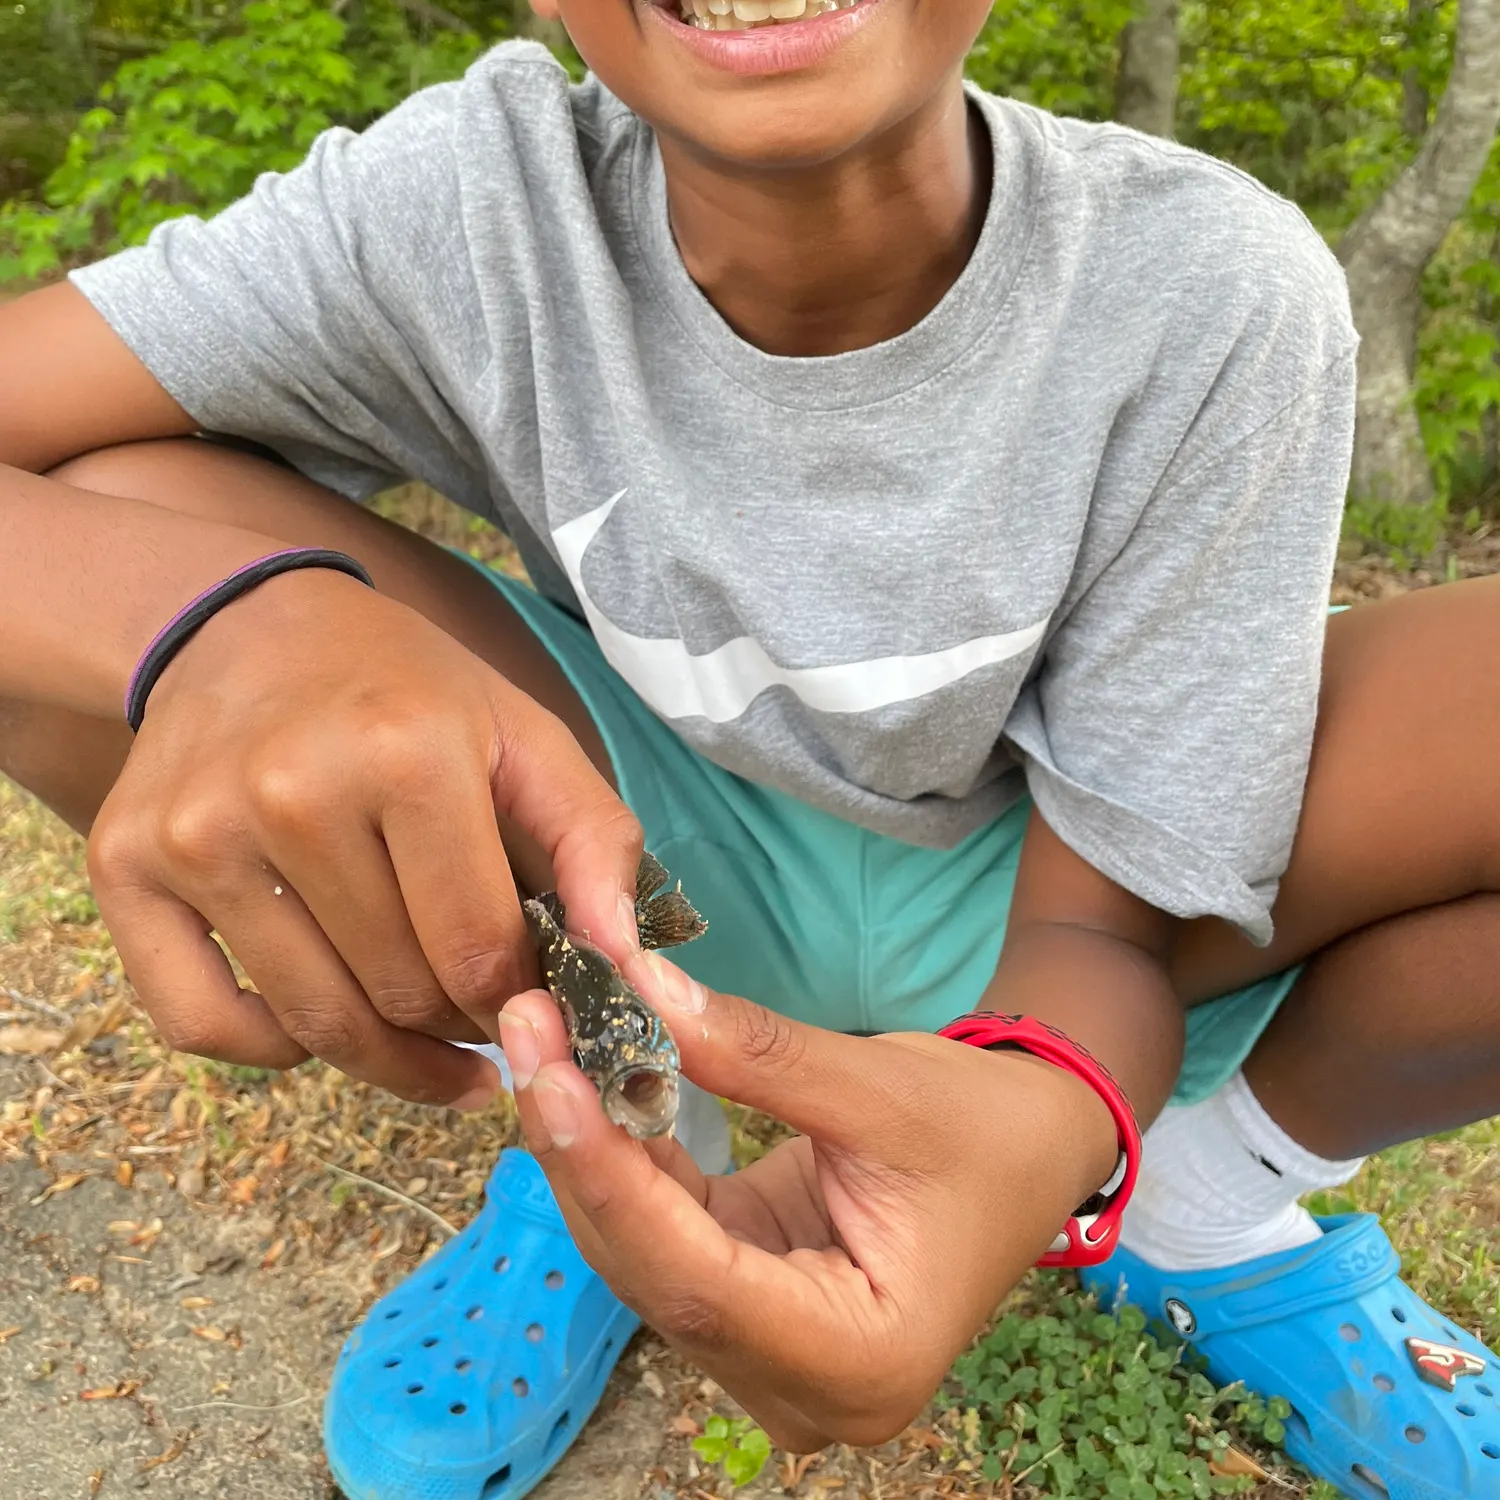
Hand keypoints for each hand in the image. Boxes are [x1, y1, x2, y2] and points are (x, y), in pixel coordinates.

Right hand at [87, 569, 642, 1105]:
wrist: (244, 628)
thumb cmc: (405, 689)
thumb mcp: (524, 736)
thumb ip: (596, 841)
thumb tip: (624, 962)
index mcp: (407, 753)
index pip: (478, 949)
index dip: (521, 1004)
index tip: (538, 1008)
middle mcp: (291, 793)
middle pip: (400, 992)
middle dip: (461, 1026)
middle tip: (485, 1019)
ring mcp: (197, 835)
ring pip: (313, 1021)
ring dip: (386, 1056)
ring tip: (429, 1044)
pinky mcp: (125, 869)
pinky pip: (202, 1024)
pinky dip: (277, 1048)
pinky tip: (327, 1024)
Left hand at [499, 958, 1117, 1450]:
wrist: (1033, 1150)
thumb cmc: (988, 1130)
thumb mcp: (882, 1088)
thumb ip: (757, 1054)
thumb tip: (638, 990)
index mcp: (862, 1360)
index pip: (701, 1282)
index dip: (614, 1181)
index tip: (552, 1081)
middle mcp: (805, 1386)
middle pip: (655, 1272)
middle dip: (580, 1151)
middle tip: (530, 1033)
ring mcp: (771, 1354)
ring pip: (644, 1254)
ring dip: (589, 1149)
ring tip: (544, 1040)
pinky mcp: (750, 1305)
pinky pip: (665, 1232)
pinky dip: (626, 1158)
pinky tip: (585, 1079)